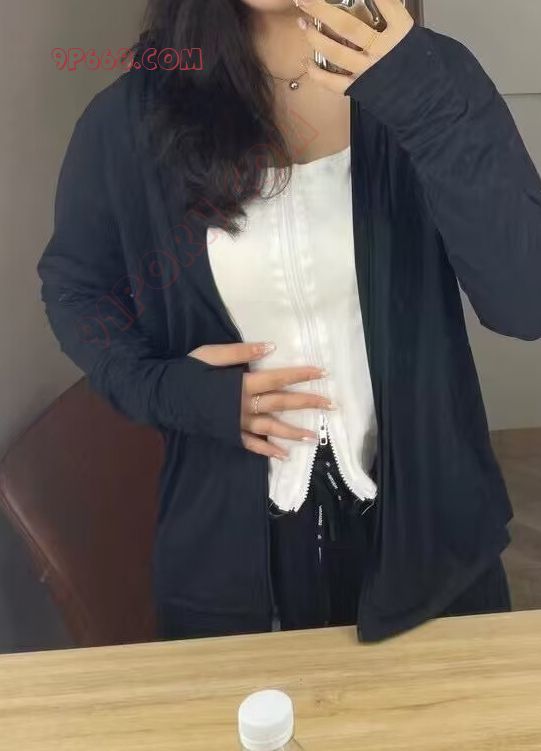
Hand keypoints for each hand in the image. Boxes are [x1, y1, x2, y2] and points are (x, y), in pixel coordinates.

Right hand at [188, 342, 333, 459]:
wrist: (161, 396)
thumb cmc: (185, 371)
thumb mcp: (210, 354)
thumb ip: (241, 351)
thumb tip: (270, 347)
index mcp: (241, 383)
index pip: (279, 378)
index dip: (301, 375)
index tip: (322, 373)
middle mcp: (243, 405)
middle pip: (282, 403)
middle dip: (307, 403)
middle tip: (330, 405)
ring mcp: (236, 423)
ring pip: (271, 428)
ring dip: (293, 432)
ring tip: (314, 436)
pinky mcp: (228, 435)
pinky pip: (252, 445)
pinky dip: (268, 451)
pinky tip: (284, 456)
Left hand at [294, 0, 414, 94]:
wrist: (428, 103)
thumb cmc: (422, 67)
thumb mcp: (415, 37)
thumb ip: (395, 19)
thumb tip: (380, 3)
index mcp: (401, 33)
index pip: (385, 3)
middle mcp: (382, 50)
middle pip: (348, 27)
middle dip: (322, 11)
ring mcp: (368, 71)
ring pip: (336, 52)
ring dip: (315, 37)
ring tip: (302, 22)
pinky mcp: (359, 89)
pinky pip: (333, 82)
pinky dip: (317, 73)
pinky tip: (306, 62)